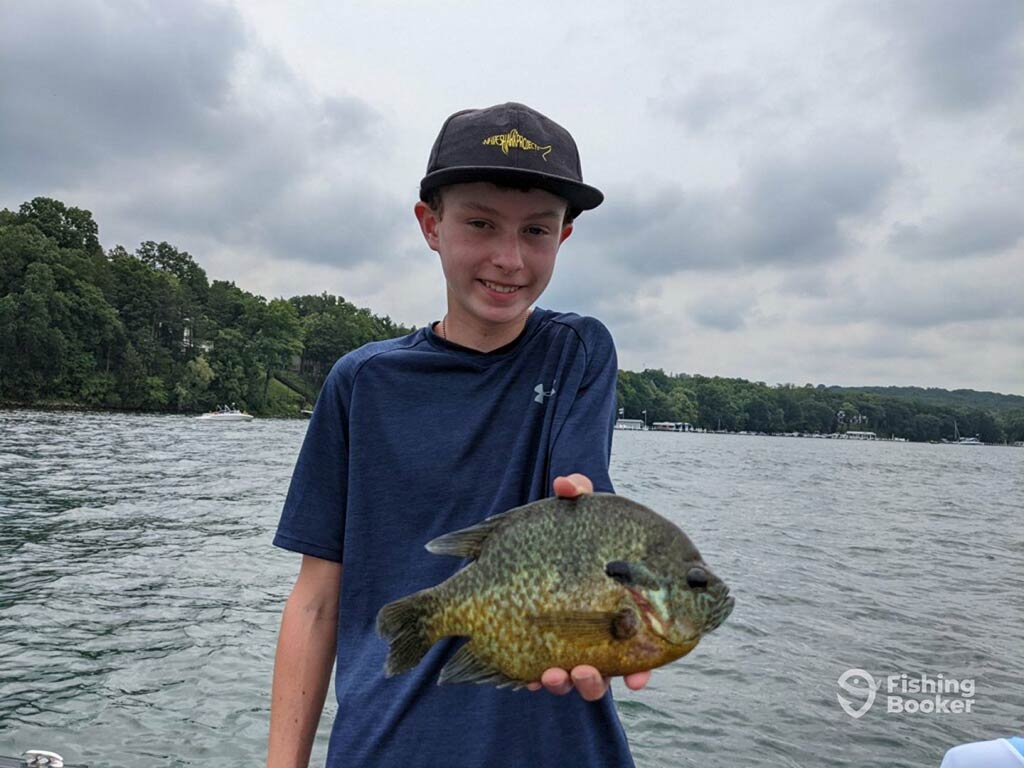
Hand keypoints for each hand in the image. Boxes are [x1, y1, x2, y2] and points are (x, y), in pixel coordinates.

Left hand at [525, 474, 652, 700]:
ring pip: (579, 678)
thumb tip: (567, 484)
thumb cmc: (572, 529)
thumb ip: (577, 496)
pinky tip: (528, 677)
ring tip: (555, 674)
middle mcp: (606, 632)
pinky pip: (544, 673)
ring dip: (570, 684)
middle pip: (609, 672)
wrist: (533, 544)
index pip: (644, 645)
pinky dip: (537, 679)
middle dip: (598, 681)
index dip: (642, 670)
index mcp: (624, 605)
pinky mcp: (544, 647)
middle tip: (587, 672)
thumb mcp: (576, 513)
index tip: (637, 678)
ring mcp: (577, 644)